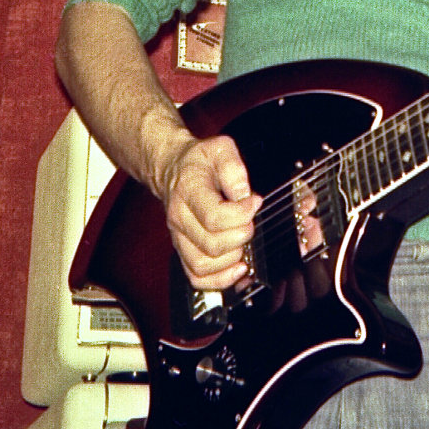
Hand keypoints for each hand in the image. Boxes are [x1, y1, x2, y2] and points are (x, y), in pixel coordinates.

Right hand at [162, 134, 261, 290]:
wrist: (173, 169)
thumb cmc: (199, 161)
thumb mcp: (220, 149)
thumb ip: (234, 168)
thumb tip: (245, 195)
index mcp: (188, 192)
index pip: (214, 217)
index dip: (242, 214)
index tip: (255, 202)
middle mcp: (180, 219)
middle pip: (211, 244)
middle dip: (241, 235)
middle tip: (251, 221)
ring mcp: (179, 238)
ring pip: (203, 265)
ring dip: (232, 259)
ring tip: (244, 242)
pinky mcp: (183, 251)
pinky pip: (197, 278)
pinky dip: (219, 279)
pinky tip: (237, 267)